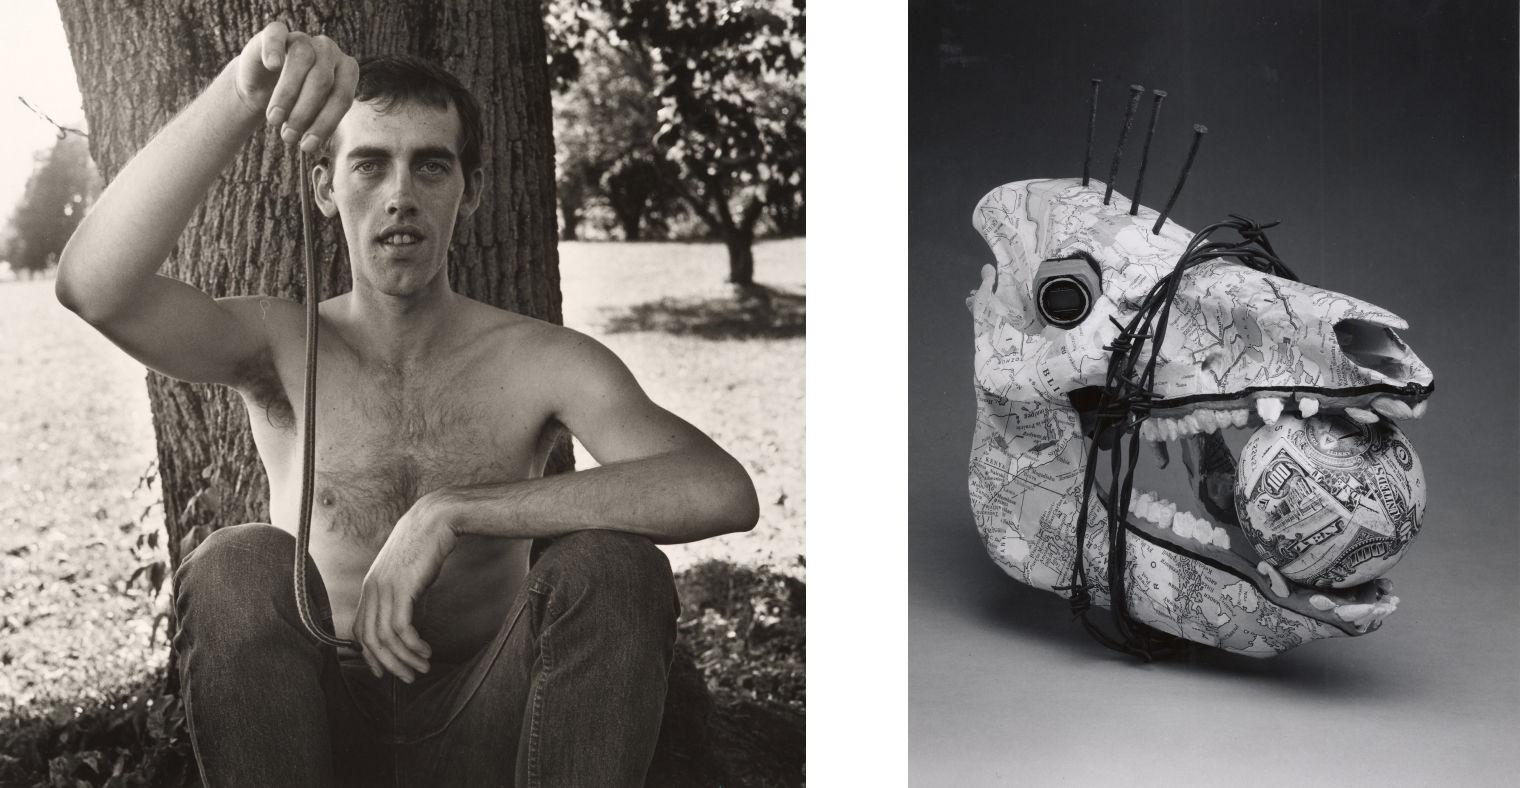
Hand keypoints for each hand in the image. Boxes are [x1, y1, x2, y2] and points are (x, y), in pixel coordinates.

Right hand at [231, 21, 357, 152]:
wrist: (262, 82)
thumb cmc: (294, 102)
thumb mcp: (311, 114)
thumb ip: (317, 123)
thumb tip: (312, 145)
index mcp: (347, 71)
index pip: (342, 98)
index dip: (325, 123)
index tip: (307, 146)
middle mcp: (329, 51)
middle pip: (323, 81)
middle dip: (304, 113)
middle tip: (288, 137)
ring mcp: (304, 38)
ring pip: (302, 61)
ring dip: (287, 94)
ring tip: (274, 120)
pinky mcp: (277, 32)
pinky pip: (277, 34)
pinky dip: (274, 50)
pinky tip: (273, 65)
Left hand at [353, 494, 457, 681]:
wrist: (435, 519)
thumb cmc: (426, 545)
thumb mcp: (407, 573)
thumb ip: (402, 594)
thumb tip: (407, 617)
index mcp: (371, 587)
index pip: (360, 630)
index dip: (371, 654)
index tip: (386, 670)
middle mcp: (372, 589)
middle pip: (371, 639)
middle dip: (388, 664)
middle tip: (407, 678)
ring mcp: (384, 589)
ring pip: (386, 637)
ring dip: (404, 658)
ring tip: (421, 669)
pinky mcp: (401, 588)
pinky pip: (401, 628)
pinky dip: (412, 645)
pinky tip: (426, 651)